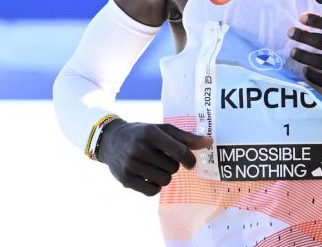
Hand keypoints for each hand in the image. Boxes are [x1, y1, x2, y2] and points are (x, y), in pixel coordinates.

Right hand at [96, 121, 212, 195]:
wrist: (111, 140)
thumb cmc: (143, 134)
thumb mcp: (162, 130)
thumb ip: (186, 137)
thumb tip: (210, 142)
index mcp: (151, 133)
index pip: (180, 151)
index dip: (189, 159)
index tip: (189, 162)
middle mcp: (139, 148)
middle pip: (173, 168)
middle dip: (171, 165)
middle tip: (161, 159)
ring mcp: (130, 164)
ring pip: (164, 181)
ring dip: (164, 176)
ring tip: (154, 167)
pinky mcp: (125, 179)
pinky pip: (152, 192)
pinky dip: (154, 187)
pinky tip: (148, 176)